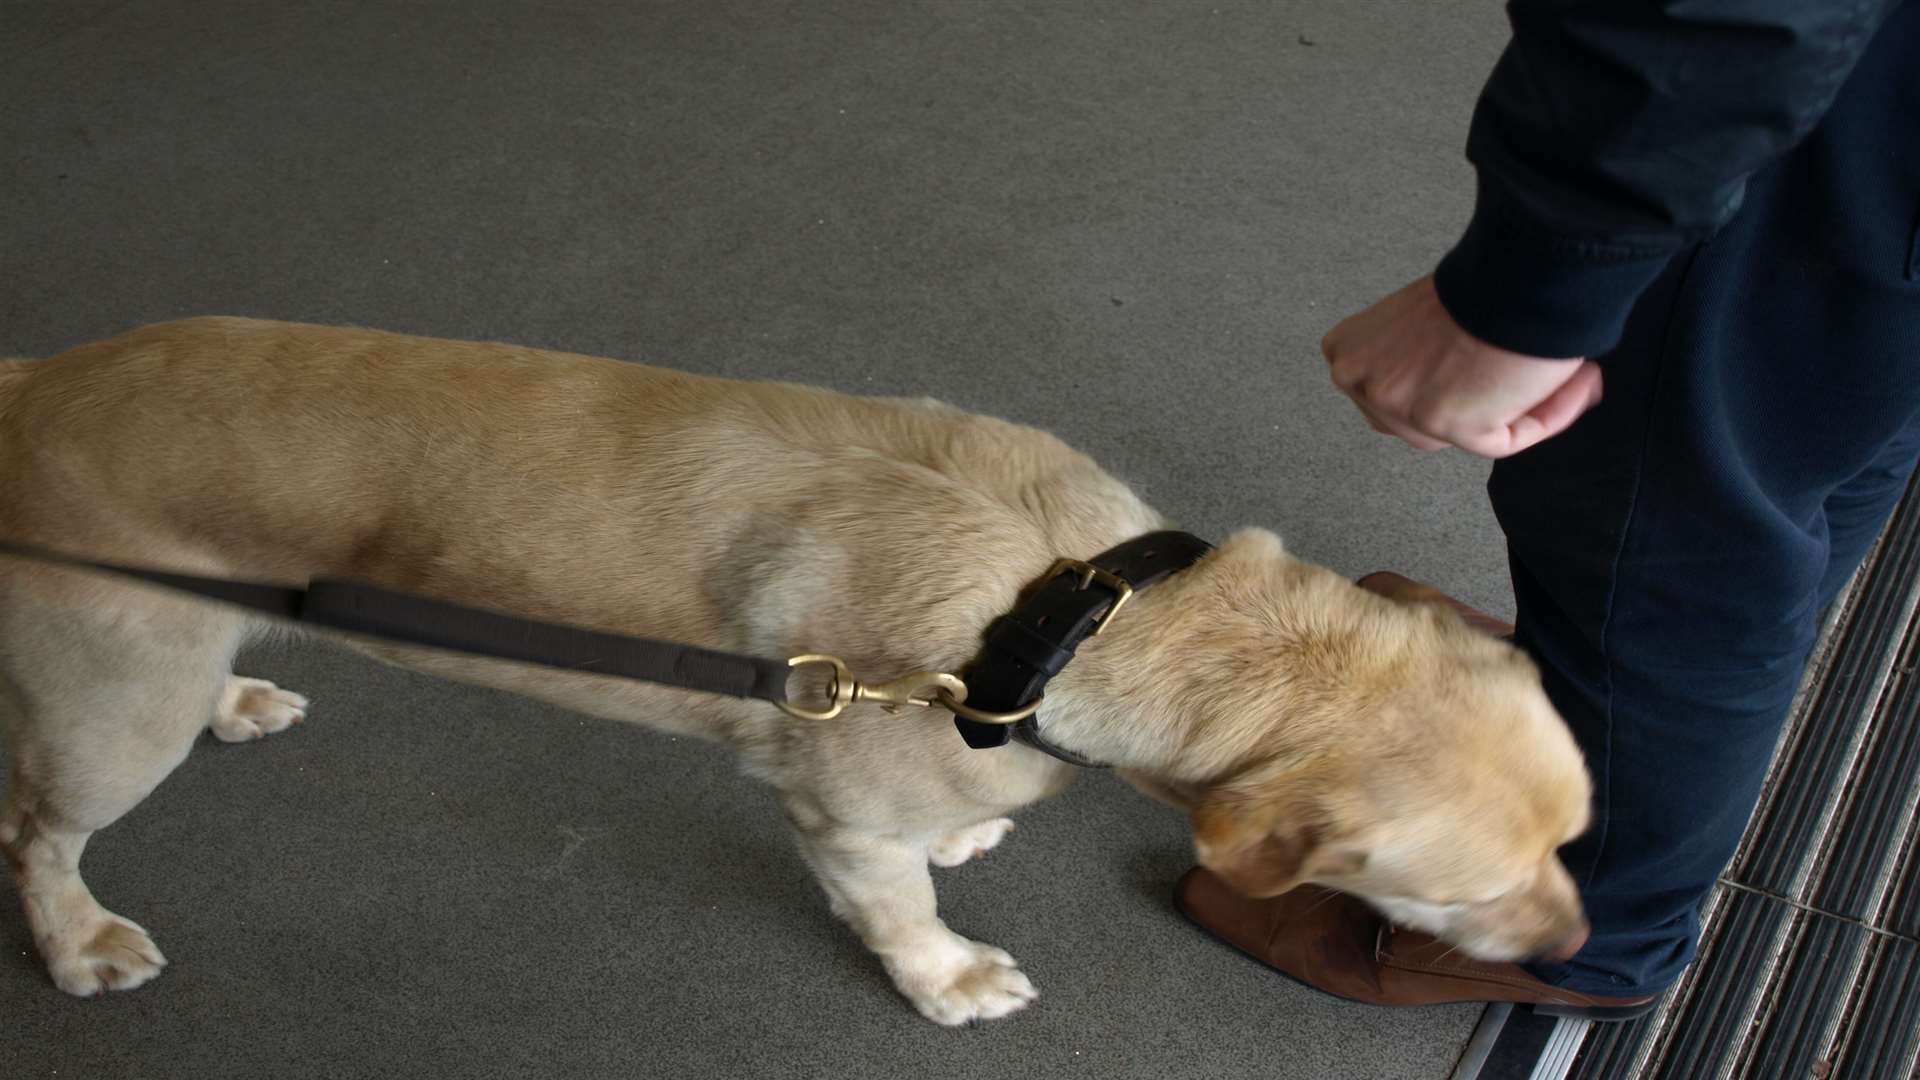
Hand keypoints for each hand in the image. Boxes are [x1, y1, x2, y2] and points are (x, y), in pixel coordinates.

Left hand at [1321, 276, 1602, 457]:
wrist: (1519, 271)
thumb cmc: (1487, 283)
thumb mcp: (1422, 321)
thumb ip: (1424, 358)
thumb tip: (1467, 386)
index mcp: (1348, 351)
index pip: (1393, 395)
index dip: (1446, 386)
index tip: (1489, 368)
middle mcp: (1360, 381)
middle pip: (1422, 422)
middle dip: (1477, 402)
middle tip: (1528, 377)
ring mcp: (1399, 407)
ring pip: (1461, 436)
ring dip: (1519, 408)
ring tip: (1564, 376)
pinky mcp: (1446, 425)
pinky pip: (1506, 441)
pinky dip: (1549, 415)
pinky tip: (1580, 384)